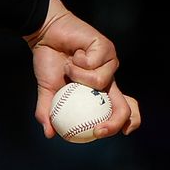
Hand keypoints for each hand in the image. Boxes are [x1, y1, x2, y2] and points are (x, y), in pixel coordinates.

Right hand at [24, 0, 140, 139]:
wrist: (45, 35)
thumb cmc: (48, 61)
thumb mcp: (46, 90)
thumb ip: (47, 111)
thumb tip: (48, 134)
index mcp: (100, 91)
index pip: (121, 110)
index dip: (124, 124)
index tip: (104, 133)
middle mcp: (109, 79)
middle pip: (125, 105)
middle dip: (115, 121)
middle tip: (98, 129)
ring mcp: (110, 63)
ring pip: (102, 82)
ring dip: (78, 76)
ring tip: (69, 66)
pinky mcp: (106, 48)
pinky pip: (94, 63)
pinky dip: (78, 62)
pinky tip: (74, 53)